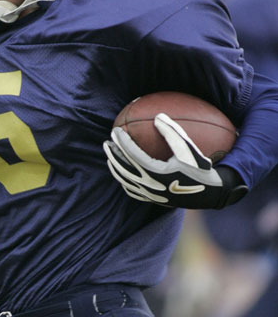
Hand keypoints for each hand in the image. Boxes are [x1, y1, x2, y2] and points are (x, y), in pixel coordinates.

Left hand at [103, 112, 247, 208]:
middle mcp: (149, 185)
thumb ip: (172, 132)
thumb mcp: (189, 149)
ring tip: (110, 157)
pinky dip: (124, 180)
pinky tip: (123, 173)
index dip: (122, 141)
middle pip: (123, 168)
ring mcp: (149, 194)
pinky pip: (133, 191)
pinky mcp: (152, 200)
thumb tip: (158, 116)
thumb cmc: (200, 168)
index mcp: (155, 172)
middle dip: (113, 154)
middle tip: (107, 142)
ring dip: (115, 167)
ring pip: (125, 180)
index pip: (132, 154)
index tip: (116, 130)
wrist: (209, 193)